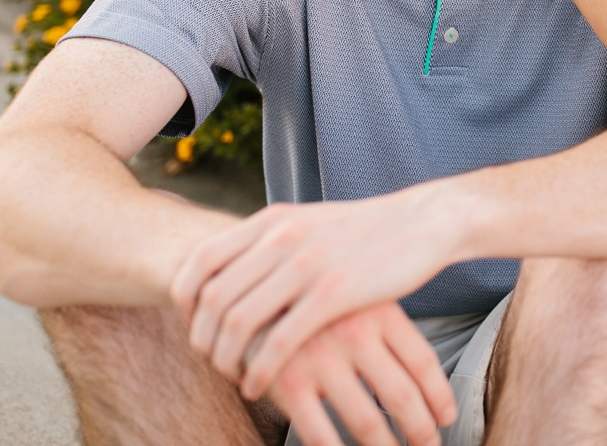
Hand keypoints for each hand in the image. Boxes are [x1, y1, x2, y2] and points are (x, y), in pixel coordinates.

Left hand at [172, 194, 451, 398]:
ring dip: (225, 359)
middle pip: (211, 299)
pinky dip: (258, 371)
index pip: (199, 261)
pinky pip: (276, 343)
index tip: (194, 325)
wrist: (422, 222)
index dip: (184, 301)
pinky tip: (258, 385)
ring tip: (233, 376)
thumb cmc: (365, 231)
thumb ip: (271, 240)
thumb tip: (234, 268)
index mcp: (271, 220)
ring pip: (236, 323)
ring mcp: (305, 265)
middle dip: (201, 338)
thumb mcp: (308, 222)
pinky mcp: (333, 294)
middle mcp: (280, 238)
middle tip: (212, 360)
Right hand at [266, 301, 456, 445]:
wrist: (245, 280)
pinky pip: (320, 434)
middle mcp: (356, 333)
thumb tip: (419, 367)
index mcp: (379, 310)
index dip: (439, 396)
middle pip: (403, 396)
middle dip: (421, 430)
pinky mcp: (287, 382)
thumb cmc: (310, 292)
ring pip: (368, 421)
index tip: (446, 419)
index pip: (423, 362)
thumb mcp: (354, 292)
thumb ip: (383, 322)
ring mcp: (322, 359)